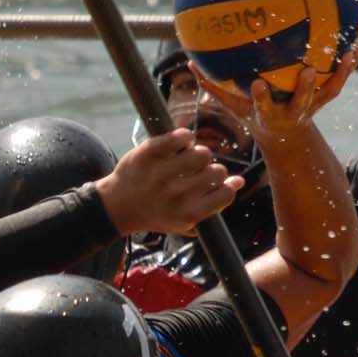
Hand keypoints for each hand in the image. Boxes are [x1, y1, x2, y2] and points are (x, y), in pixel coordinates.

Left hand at [96, 128, 240, 237]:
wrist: (118, 206)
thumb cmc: (157, 212)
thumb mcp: (185, 219)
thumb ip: (214, 204)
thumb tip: (240, 181)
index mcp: (189, 213)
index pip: (226, 194)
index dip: (224, 187)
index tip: (214, 185)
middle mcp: (177, 195)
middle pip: (216, 172)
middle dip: (211, 171)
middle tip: (197, 173)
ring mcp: (161, 173)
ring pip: (202, 154)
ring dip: (198, 155)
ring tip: (188, 159)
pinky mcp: (148, 154)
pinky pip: (181, 137)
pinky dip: (185, 137)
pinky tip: (180, 144)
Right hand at [193, 46, 357, 144]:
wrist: (286, 140)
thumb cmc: (254, 116)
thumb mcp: (233, 106)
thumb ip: (213, 87)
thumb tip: (190, 63)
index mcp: (269, 114)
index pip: (263, 107)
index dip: (262, 97)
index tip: (258, 83)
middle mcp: (293, 112)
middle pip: (301, 102)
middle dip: (305, 89)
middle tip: (309, 70)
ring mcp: (311, 107)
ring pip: (328, 92)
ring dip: (340, 74)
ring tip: (349, 51)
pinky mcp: (324, 99)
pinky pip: (338, 82)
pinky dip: (348, 66)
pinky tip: (355, 44)